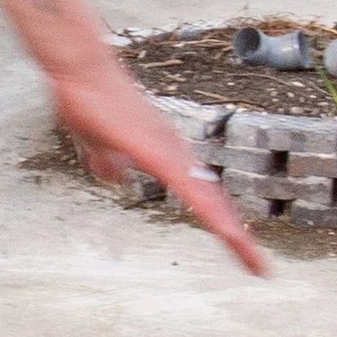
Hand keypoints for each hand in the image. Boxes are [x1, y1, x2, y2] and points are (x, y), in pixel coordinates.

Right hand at [51, 57, 267, 276]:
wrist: (80, 69)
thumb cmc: (88, 99)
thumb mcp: (97, 143)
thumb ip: (108, 160)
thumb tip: (116, 177)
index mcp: (164, 154)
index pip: (199, 194)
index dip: (219, 220)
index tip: (236, 247)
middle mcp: (175, 152)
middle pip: (213, 201)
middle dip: (237, 236)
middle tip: (257, 267)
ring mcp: (169, 152)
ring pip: (208, 199)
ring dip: (232, 232)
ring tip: (252, 261)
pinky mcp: (157, 152)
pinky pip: (189, 189)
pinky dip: (210, 212)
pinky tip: (225, 231)